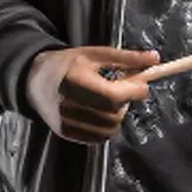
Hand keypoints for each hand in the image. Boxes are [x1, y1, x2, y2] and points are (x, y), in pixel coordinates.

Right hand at [25, 46, 158, 144]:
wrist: (36, 79)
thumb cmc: (68, 63)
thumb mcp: (96, 54)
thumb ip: (126, 58)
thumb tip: (154, 59)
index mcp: (75, 81)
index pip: (112, 96)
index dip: (133, 92)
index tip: (142, 84)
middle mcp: (68, 105)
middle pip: (112, 114)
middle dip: (125, 101)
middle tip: (123, 87)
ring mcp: (66, 123)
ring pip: (109, 129)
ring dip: (117, 115)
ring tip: (109, 98)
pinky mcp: (66, 134)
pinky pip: (98, 138)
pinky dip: (106, 126)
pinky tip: (100, 110)